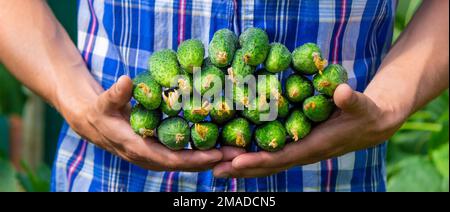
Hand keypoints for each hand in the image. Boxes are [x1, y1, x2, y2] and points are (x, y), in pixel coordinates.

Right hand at [59, 75, 221, 171]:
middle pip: (184, 164)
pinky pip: (183, 154)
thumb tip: (126, 81)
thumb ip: (116, 94)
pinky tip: (219, 145)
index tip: (215, 155)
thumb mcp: (105, 101)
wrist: (94, 122)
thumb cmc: (100, 110)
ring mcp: (155, 156)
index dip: (193, 158)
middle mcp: (149, 157)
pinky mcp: (159, 150)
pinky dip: (201, 152)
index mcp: (138, 149)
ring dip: (210, 158)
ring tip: (234, 152)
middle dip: (210, 161)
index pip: (170, 159)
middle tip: (236, 155)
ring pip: (186, 162)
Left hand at [213, 84, 404, 177]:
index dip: (258, 159)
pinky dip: (251, 156)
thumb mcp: (361, 105)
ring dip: (240, 164)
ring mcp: (296, 150)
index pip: (281, 157)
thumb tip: (342, 91)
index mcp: (312, 147)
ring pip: (265, 161)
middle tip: (211, 168)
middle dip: (239, 167)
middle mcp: (301, 152)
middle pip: (266, 165)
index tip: (235, 161)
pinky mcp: (295, 144)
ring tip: (213, 166)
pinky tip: (233, 153)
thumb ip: (352, 100)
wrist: (371, 124)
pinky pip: (269, 153)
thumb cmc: (365, 113)